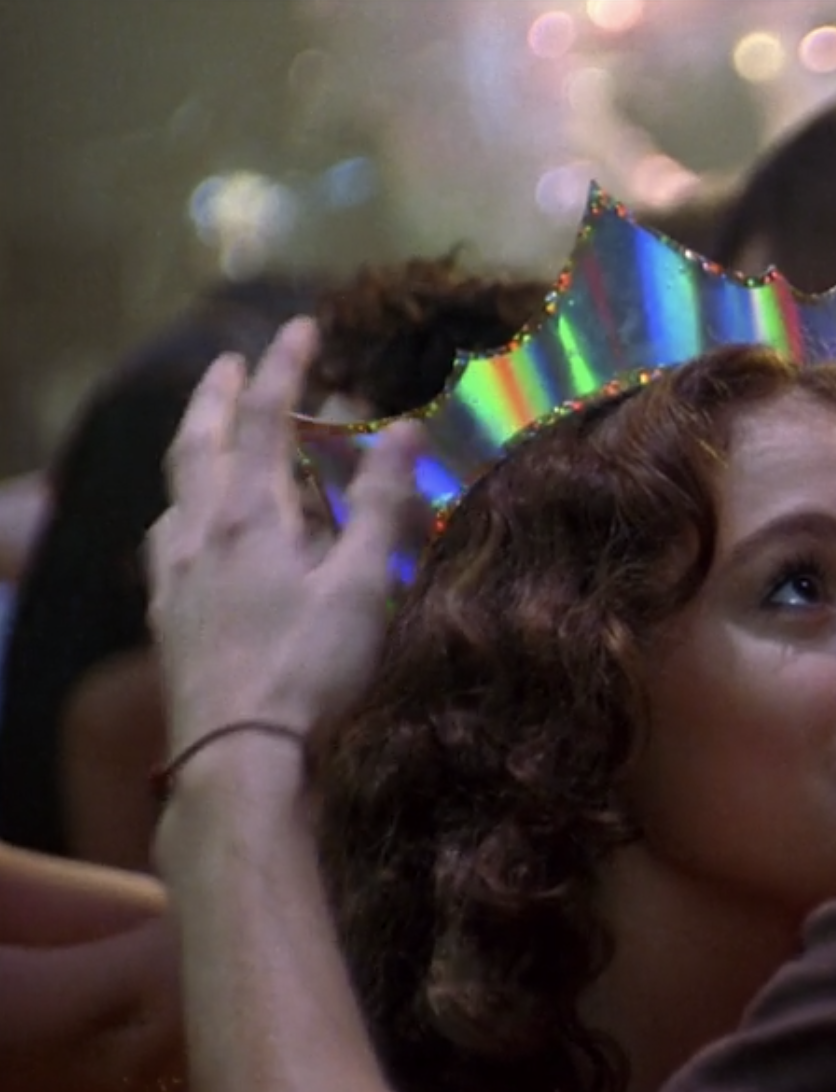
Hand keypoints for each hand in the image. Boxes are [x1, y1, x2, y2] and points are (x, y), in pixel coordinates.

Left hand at [145, 319, 420, 747]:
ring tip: (212, 436)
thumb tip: (405, 429)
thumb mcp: (361, 587)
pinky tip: (195, 529)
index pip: (266, 418)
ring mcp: (173, 573)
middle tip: (233, 362)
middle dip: (219, 395)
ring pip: (175, 488)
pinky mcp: (166, 613)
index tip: (303, 327)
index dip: (286, 367)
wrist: (237, 756)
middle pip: (199, 441)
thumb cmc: (310, 672)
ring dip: (195, 447)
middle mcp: (198, 531)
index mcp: (249, 514)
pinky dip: (186, 506)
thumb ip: (382, 505)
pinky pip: (167, 536)